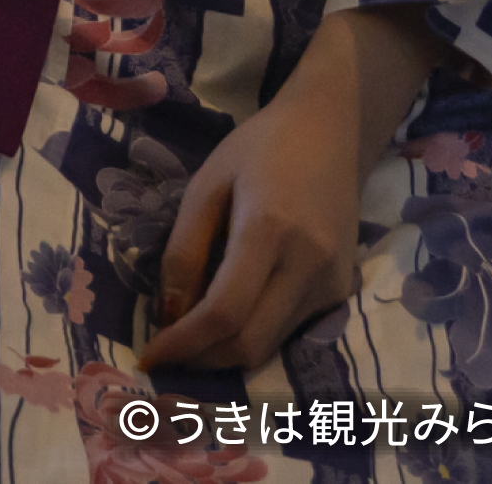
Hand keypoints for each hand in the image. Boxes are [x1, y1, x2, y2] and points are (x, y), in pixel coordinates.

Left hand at [144, 6, 443, 371]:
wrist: (331, 132)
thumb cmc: (259, 148)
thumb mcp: (206, 185)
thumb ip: (184, 249)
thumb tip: (169, 313)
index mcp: (270, 231)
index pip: (224, 312)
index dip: (184, 343)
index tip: (149, 356)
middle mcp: (310, 265)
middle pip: (250, 342)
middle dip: (201, 359)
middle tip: (164, 354)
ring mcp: (332, 283)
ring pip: (271, 343)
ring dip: (225, 353)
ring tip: (186, 340)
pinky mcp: (341, 290)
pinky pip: (290, 329)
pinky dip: (252, 334)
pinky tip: (225, 319)